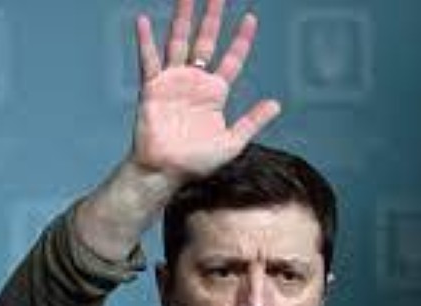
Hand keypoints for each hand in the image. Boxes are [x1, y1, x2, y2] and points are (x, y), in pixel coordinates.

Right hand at [131, 0, 280, 179]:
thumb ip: (252, 121)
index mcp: (214, 93)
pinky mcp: (153, 89)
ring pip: (179, 43)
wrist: (165, 172)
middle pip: (205, 42)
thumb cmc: (195, 163)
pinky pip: (149, 60)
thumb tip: (276, 104)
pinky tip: (144, 21)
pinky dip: (146, 41)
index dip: (241, 39)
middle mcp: (194, 83)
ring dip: (183, 19)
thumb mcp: (233, 142)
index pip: (231, 59)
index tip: (250, 18)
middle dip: (211, 18)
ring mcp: (172, 83)